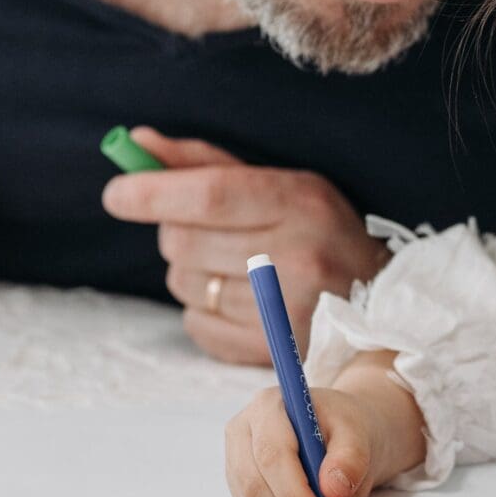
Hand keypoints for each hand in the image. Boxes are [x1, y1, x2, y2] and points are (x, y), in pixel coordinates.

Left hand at [100, 127, 387, 361]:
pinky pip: (194, 324)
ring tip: (229, 265)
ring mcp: (282, 310)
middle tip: (201, 229)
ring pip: (183, 283)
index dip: (153, 193)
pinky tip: (235, 298)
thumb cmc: (319, 230)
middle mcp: (295, 257)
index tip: (116, 193)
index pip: (209, 196)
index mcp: (300, 203)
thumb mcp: (280, 182)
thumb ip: (205, 163)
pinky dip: (201, 309)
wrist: (380, 302)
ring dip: (188, 270)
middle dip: (173, 230)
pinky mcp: (269, 351)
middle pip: (185, 241)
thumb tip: (136, 145)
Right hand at [226, 369, 426, 496]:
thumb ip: (351, 458)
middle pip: (254, 484)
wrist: (340, 436)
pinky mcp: (239, 487)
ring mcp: (236, 460)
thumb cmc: (345, 430)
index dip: (292, 492)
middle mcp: (243, 431)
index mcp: (268, 406)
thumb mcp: (358, 435)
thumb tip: (333, 490)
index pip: (271, 454)